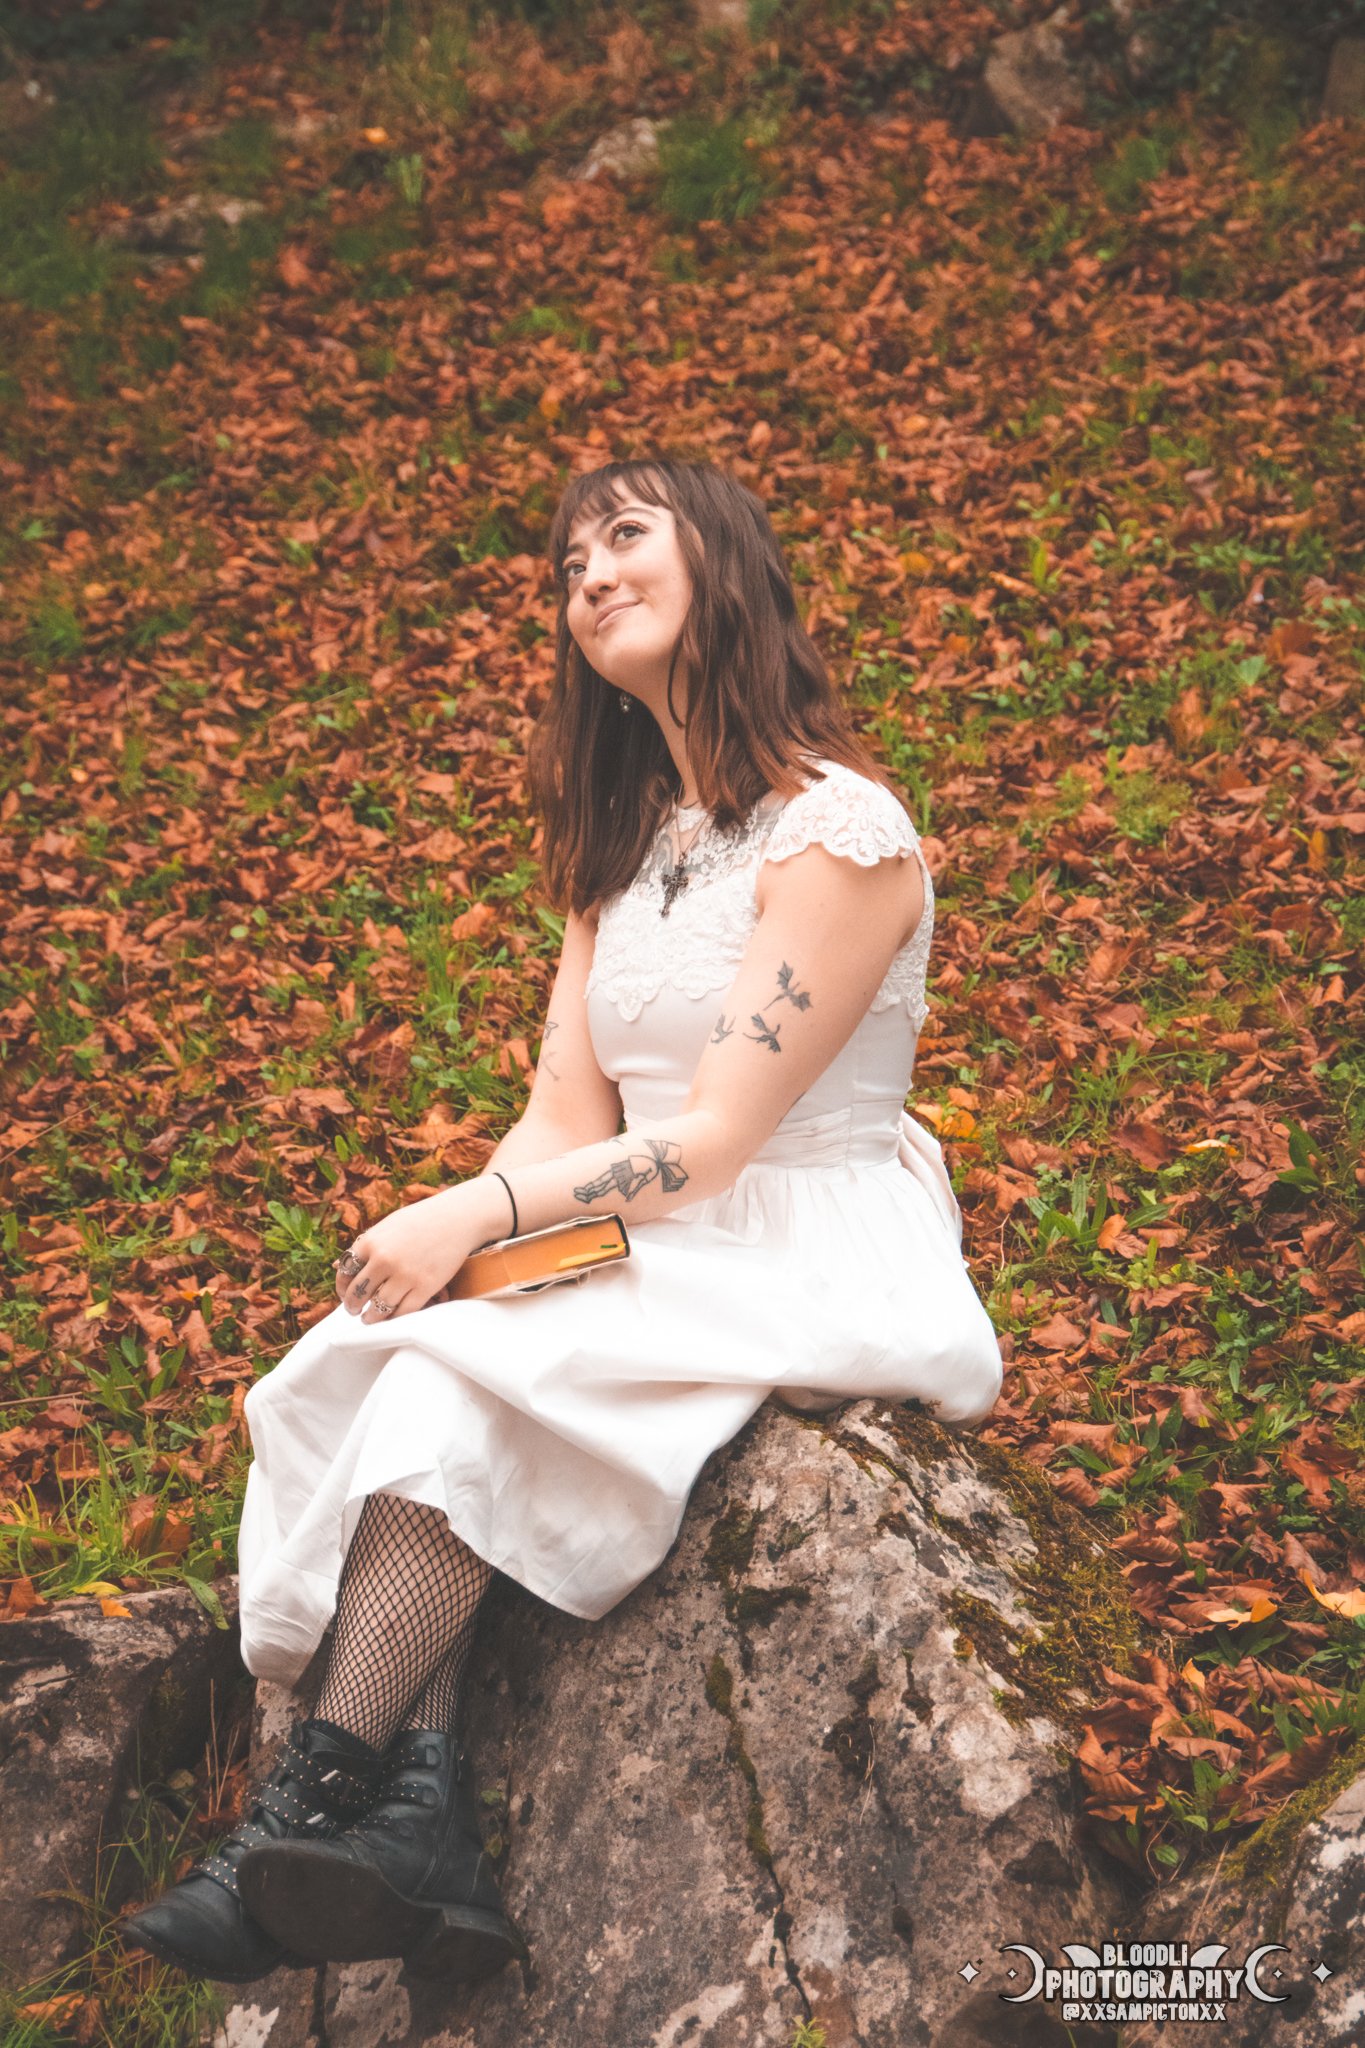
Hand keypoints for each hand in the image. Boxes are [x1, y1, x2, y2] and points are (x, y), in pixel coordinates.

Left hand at [333, 1179, 506, 1323]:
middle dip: (353, 1306)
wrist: (458, 1217)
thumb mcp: (389, 1226)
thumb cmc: (422, 1219)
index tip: (345, 1294)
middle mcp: (384, 1260)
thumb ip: (370, 1245)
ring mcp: (405, 1275)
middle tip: (354, 1310)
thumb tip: (349, 1268)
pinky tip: (391, 1316)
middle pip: (358, 1293)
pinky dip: (394, 1318)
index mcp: (371, 1242)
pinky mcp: (425, 1287)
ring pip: (378, 1308)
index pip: (346, 1272)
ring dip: (371, 1317)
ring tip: (370, 1318)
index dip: (342, 1288)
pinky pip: (403, 1312)